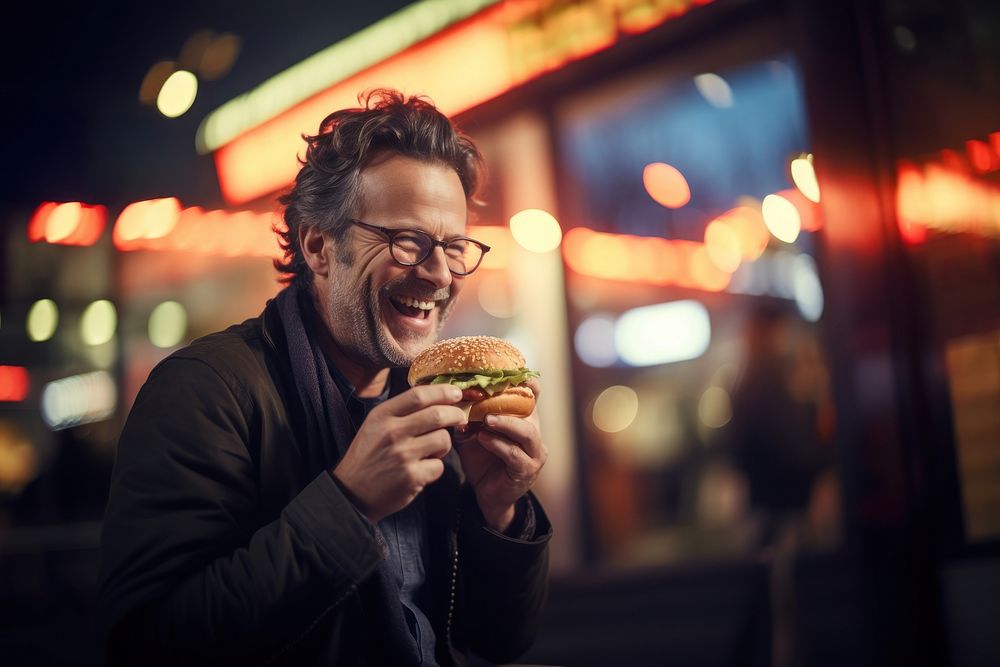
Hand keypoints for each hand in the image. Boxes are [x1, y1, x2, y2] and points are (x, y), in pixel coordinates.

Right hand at [332, 385, 466, 523]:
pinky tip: (421, 470)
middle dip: (455, 415)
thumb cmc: (368, 457)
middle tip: (459, 418)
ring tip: (431, 450)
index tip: (456, 393)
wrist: (352, 493)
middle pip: (437, 414)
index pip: (418, 395)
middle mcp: (392, 432)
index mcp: (382, 415)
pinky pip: (439, 466)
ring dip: (443, 445)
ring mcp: (402, 455)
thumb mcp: (375, 425)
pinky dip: (435, 468)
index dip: (442, 391)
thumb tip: (436, 397)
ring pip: (443, 440)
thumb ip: (401, 411)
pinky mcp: (411, 476)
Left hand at [453, 378, 546, 531]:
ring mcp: (534, 452)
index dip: (525, 382)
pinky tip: (483, 439)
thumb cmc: (482, 459)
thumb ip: (467, 418)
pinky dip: (498, 445)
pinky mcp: (527, 469)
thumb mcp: (473, 433)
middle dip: (510, 400)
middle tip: (489, 394)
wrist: (488, 494)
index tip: (512, 371)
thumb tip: (449, 398)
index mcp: (523, 419)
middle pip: (530, 409)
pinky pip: (514, 454)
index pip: (532, 395)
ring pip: (526, 432)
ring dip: (506, 423)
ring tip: (487, 419)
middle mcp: (534, 432)